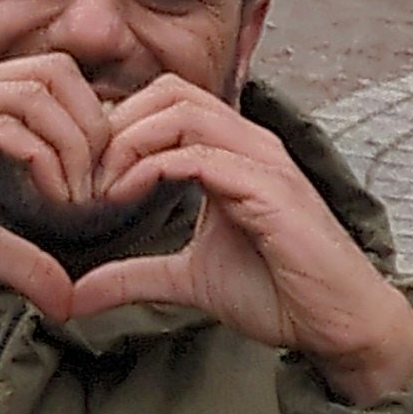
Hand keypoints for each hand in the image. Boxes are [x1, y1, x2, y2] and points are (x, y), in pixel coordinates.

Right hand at [0, 57, 111, 321]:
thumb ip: (24, 262)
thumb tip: (69, 302)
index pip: (59, 79)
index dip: (93, 124)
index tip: (101, 185)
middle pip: (58, 72)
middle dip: (93, 128)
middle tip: (97, 189)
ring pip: (37, 93)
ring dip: (73, 146)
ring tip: (75, 200)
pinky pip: (3, 127)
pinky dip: (41, 159)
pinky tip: (50, 199)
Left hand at [60, 77, 412, 398]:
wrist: (337, 322)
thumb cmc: (278, 292)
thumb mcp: (188, 279)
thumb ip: (135, 276)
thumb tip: (74, 295)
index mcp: (232, 152)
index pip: (166, 101)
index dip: (117, 128)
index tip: (84, 177)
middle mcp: (249, 143)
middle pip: (168, 92)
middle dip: (115, 127)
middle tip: (84, 179)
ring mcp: (262, 161)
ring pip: (181, 112)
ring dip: (128, 144)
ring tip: (100, 189)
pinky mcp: (269, 189)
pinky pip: (201, 155)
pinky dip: (153, 168)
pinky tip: (125, 198)